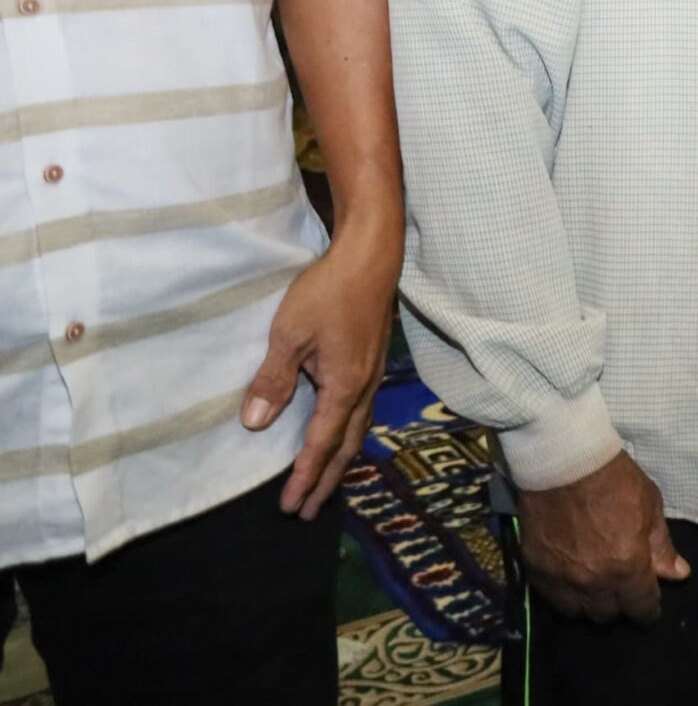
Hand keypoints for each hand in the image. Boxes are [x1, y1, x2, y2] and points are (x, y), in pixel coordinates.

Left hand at [242, 234, 398, 518]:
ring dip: (340, 459)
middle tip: (308, 511)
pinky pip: (362, 411)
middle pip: (347, 446)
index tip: (290, 506)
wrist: (371, 257)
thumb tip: (254, 423)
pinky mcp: (373, 360)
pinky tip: (341, 430)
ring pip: (358, 429)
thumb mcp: (289, 333)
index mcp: (344, 387)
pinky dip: (349, 434)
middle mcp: (365, 387)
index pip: (321, 443)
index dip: (305, 476)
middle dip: (327, 480)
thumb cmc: (327, 292)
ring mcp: (373, 374)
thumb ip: (273, 379)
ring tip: (325, 479)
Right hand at [517, 452, 689, 623]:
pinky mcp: (535, 570)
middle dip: (620, 605)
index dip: (648, 610)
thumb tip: (678, 575)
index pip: (641, 607)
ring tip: (595, 586)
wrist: (563, 462)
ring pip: (578, 612)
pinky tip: (570, 579)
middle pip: (608, 615)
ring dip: (590, 603)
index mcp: (627, 567)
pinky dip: (564, 594)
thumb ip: (662, 547)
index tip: (649, 606)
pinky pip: (551, 598)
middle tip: (622, 588)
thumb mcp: (650, 507)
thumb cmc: (614, 480)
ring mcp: (561, 579)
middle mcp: (593, 582)